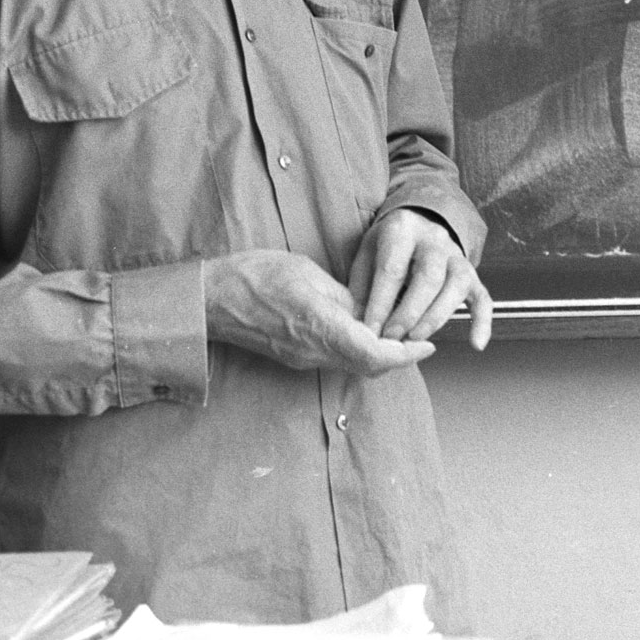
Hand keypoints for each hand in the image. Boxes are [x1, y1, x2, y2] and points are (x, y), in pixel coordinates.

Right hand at [203, 250, 431, 375]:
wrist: (213, 299)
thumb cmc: (256, 275)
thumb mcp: (307, 272)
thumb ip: (342, 296)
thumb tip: (370, 311)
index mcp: (320, 325)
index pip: (374, 354)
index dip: (405, 355)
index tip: (426, 345)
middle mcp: (313, 350)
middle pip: (368, 367)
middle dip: (398, 357)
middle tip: (419, 339)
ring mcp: (302, 359)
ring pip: (352, 366)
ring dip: (378, 355)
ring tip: (395, 332)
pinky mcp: (293, 358)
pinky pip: (334, 360)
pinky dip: (356, 352)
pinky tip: (361, 332)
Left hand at [347, 210, 492, 350]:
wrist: (419, 224)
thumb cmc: (389, 244)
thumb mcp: (367, 252)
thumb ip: (361, 285)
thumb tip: (360, 323)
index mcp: (403, 229)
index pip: (392, 268)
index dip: (381, 303)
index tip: (371, 330)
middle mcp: (434, 239)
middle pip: (429, 277)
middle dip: (410, 313)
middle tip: (393, 337)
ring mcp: (457, 256)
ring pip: (457, 286)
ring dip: (436, 318)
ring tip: (416, 339)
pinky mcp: (473, 274)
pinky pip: (483, 298)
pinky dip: (483, 322)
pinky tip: (476, 344)